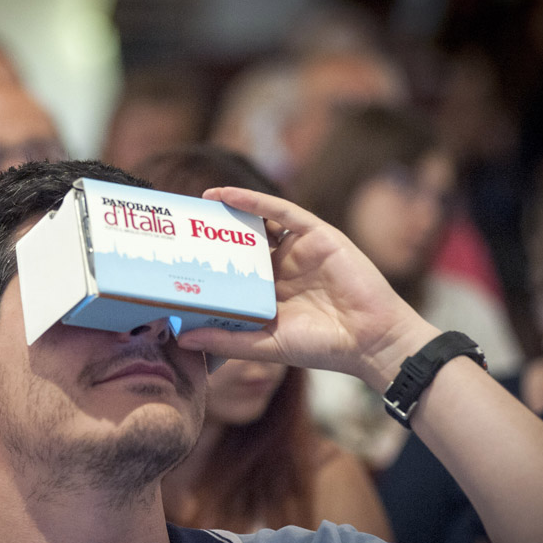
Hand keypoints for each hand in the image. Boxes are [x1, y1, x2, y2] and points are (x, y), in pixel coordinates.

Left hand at [177, 187, 439, 388]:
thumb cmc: (321, 347)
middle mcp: (282, 268)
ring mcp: (299, 249)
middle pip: (241, 244)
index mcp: (269, 293)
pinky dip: (252, 201)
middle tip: (178, 226)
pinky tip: (225, 195)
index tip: (174, 257)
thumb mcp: (265, 345)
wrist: (369, 341)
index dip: (207, 262)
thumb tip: (181, 340)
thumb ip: (225, 341)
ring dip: (228, 212)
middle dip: (212, 234)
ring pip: (257, 224)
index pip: (232, 271)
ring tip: (196, 205)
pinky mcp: (316, 234)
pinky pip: (280, 211)